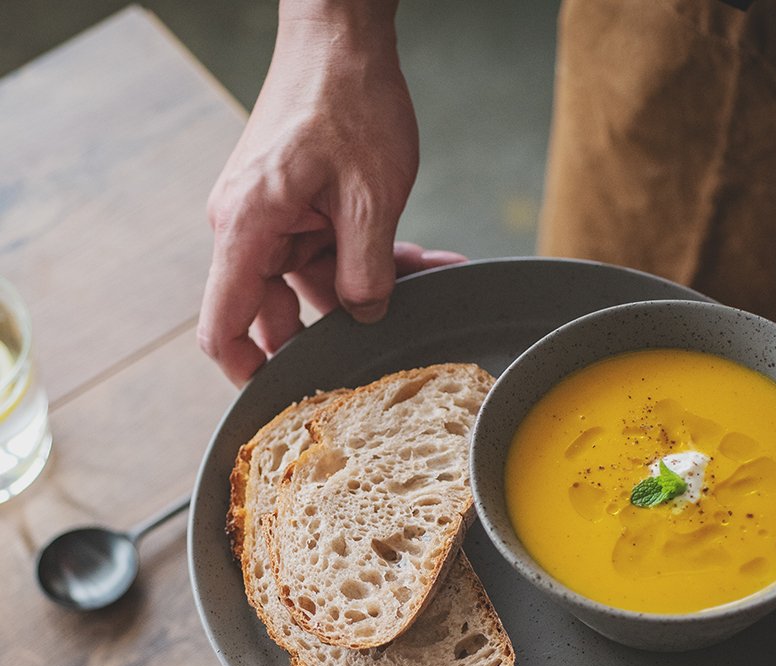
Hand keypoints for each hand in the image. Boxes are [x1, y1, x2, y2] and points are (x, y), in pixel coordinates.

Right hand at [199, 2, 460, 384]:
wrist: (341, 33)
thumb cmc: (347, 97)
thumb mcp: (372, 197)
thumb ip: (367, 271)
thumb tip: (365, 317)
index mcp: (248, 228)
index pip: (222, 325)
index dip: (246, 371)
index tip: (279, 398)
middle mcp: (249, 227)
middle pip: (278, 309)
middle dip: (339, 322)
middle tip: (394, 327)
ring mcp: (271, 216)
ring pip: (315, 280)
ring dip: (370, 284)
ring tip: (430, 272)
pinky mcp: (295, 205)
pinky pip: (327, 249)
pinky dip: (369, 256)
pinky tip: (421, 257)